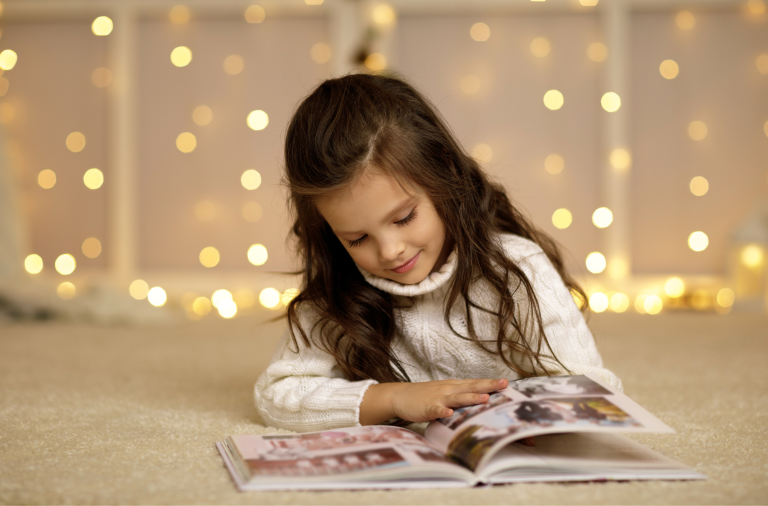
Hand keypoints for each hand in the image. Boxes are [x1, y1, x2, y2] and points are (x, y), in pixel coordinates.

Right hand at [360, 378, 508, 424]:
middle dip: (487, 386)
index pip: (475, 383)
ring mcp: (438, 398)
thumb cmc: (425, 396)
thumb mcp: (445, 393)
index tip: (506, 382)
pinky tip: (449, 413)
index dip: (490, 383)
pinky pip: (436, 410)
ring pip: (457, 397)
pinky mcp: (427, 407)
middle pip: (471, 387)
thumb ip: (461, 396)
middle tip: (503, 384)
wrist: (401, 396)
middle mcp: (448, 389)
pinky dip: (443, 411)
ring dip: (471, 397)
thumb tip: (480, 400)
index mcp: (454, 386)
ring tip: (484, 398)